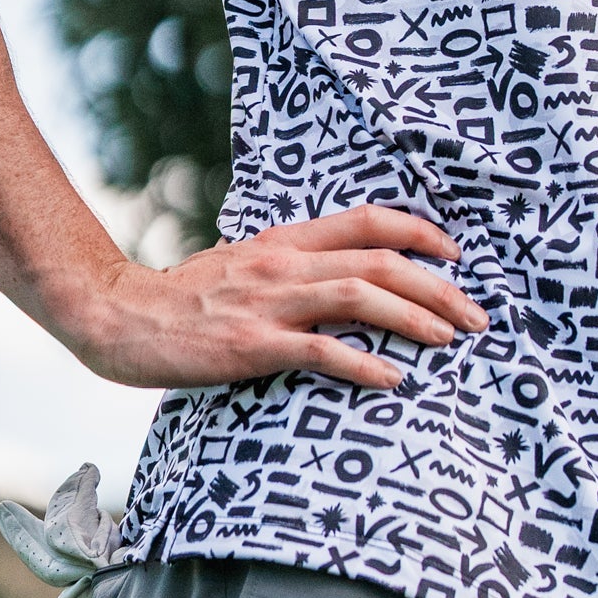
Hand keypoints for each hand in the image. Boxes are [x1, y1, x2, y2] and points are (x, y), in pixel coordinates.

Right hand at [65, 203, 489, 390]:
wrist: (120, 317)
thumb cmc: (187, 298)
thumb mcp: (246, 264)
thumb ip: (293, 266)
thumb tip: (345, 279)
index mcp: (286, 240)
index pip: (367, 219)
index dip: (420, 231)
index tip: (457, 254)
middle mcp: (284, 262)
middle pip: (380, 259)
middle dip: (438, 286)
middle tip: (477, 315)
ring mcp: (268, 302)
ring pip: (360, 296)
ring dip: (415, 317)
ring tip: (451, 339)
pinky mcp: (251, 345)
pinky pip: (320, 350)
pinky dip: (364, 363)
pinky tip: (394, 378)